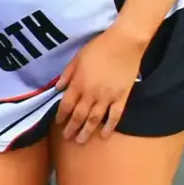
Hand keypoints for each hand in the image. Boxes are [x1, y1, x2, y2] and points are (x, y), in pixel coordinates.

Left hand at [56, 27, 145, 143]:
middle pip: (79, 115)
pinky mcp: (123, 97)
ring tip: (81, 141)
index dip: (61, 116)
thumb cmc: (98, 48)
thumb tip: (57, 88)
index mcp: (78, 84)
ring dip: (87, 131)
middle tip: (68, 137)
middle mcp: (91, 94)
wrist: (125, 43)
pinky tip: (104, 134)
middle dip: (72, 128)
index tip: (58, 123)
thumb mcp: (76, 59)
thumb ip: (67, 75)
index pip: (66, 105)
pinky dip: (110, 126)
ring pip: (95, 119)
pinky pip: (116, 116)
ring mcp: (108, 97)